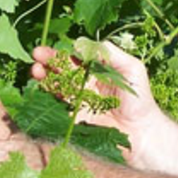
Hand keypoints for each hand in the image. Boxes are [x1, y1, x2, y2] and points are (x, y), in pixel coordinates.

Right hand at [30, 42, 167, 166]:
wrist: (141, 133)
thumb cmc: (139, 100)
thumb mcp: (131, 69)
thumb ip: (110, 53)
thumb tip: (82, 44)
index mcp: (98, 70)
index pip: (76, 57)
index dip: (62, 51)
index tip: (52, 47)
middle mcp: (86, 83)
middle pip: (62, 69)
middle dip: (48, 61)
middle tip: (37, 56)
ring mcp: (78, 100)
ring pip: (56, 85)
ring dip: (44, 77)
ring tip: (36, 71)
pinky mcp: (74, 118)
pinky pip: (57, 105)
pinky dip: (47, 96)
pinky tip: (42, 89)